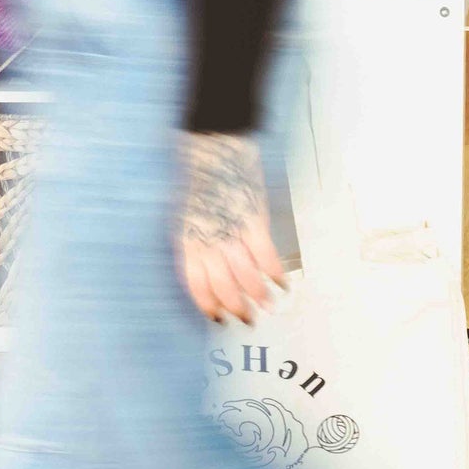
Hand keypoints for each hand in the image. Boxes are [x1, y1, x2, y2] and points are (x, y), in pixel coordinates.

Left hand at [178, 131, 284, 324]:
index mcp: (187, 242)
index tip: (219, 318)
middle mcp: (208, 243)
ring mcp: (231, 233)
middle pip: (223, 287)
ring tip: (268, 305)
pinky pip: (267, 256)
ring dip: (259, 295)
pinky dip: (276, 273)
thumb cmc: (198, 181)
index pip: (197, 286)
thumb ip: (194, 244)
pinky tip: (282, 282)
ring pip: (246, 277)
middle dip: (237, 308)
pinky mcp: (253, 221)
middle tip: (248, 319)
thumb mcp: (185, 217)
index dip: (209, 305)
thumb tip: (208, 270)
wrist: (214, 150)